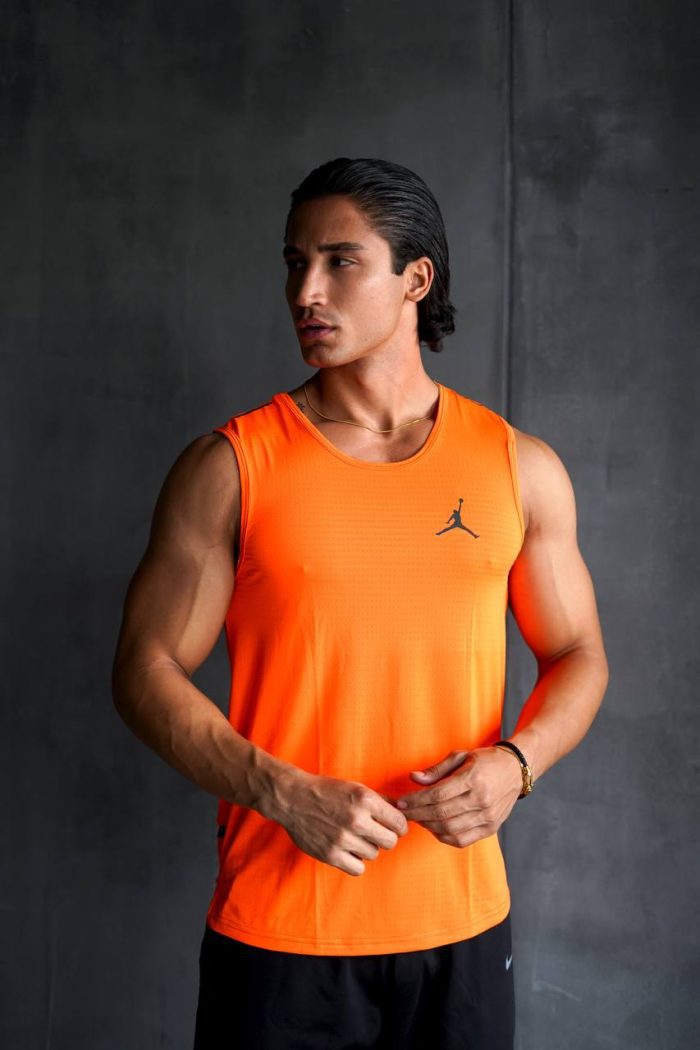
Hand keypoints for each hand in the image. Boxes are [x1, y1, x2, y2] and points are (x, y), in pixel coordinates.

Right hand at [275, 769, 409, 876]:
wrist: (293, 797)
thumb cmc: (327, 791)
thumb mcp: (356, 788)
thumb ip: (380, 801)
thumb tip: (403, 810)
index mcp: (365, 799)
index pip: (400, 823)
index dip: (399, 826)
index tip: (393, 826)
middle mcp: (356, 819)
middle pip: (391, 842)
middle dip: (386, 838)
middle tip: (376, 833)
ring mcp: (343, 839)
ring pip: (374, 854)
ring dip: (367, 847)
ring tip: (355, 837)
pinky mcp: (331, 855)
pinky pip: (358, 868)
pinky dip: (356, 861)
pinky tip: (349, 850)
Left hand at [394, 747, 522, 847]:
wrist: (516, 770)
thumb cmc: (485, 760)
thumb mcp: (461, 756)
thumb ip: (436, 770)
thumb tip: (413, 778)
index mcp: (473, 778)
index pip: (438, 794)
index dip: (416, 800)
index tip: (401, 802)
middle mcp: (482, 799)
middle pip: (441, 813)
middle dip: (417, 814)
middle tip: (403, 813)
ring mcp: (488, 816)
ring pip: (450, 829)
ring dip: (428, 826)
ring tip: (417, 819)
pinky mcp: (491, 828)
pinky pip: (462, 840)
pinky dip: (444, 837)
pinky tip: (434, 828)